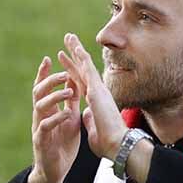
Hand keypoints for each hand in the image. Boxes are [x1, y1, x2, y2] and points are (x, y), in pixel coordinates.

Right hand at [27, 56, 81, 182]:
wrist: (56, 171)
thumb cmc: (62, 145)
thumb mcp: (70, 119)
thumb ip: (70, 103)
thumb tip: (74, 82)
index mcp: (47, 110)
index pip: (43, 88)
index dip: (44, 73)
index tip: (49, 58)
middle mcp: (40, 117)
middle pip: (38, 92)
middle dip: (49, 81)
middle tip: (63, 74)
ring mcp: (39, 128)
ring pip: (39, 106)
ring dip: (54, 96)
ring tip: (68, 91)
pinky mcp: (41, 141)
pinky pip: (45, 126)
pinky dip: (56, 118)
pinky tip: (66, 114)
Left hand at [57, 33, 126, 159]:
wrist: (117, 145)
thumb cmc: (108, 143)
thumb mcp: (93, 129)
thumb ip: (90, 120)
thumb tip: (85, 114)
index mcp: (96, 101)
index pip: (80, 81)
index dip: (72, 69)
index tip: (65, 59)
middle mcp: (98, 92)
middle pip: (83, 69)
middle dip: (75, 54)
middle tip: (68, 40)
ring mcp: (98, 90)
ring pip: (85, 65)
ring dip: (76, 51)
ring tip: (68, 37)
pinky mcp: (98, 91)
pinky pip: (89, 71)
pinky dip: (82, 59)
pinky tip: (76, 48)